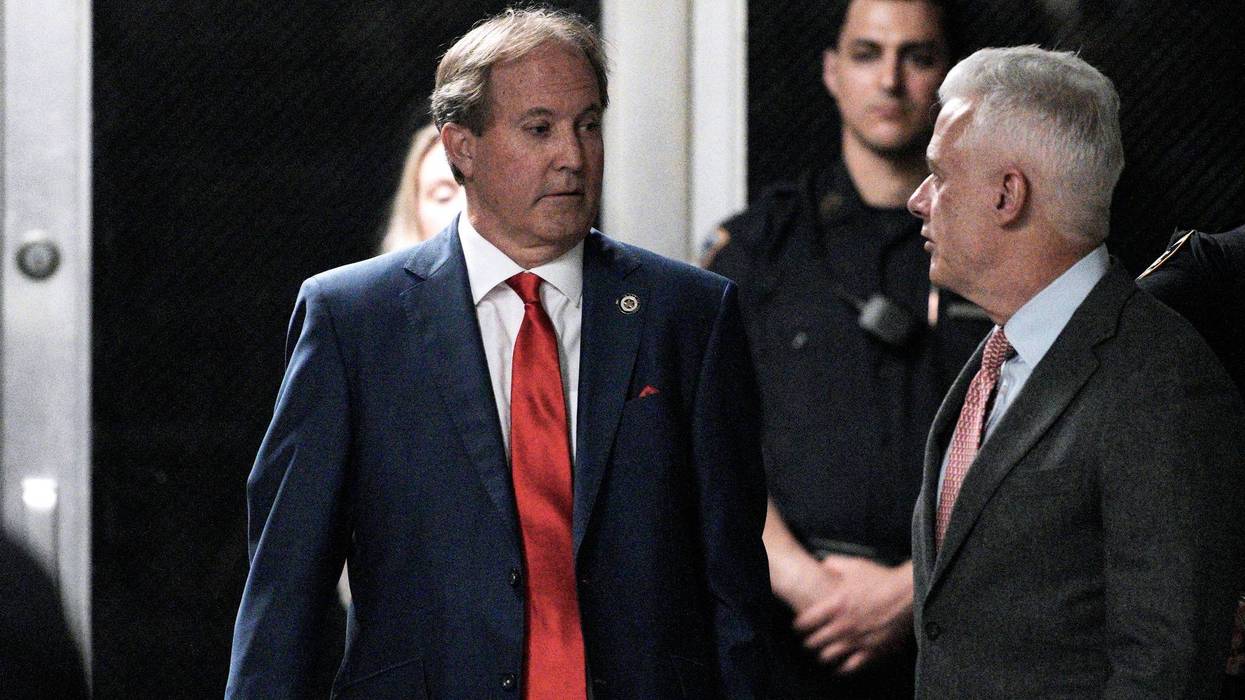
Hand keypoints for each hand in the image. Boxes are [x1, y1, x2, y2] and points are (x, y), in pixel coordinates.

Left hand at [791, 555, 913, 673]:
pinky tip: (839, 666)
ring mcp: (857, 640)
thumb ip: (833, 564)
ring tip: (822, 653)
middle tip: (807, 641)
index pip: (805, 622)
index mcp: (836, 605)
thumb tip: (821, 563)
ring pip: (829, 656)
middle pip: (814, 642)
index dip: (798, 625)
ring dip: (823, 654)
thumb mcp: (854, 565)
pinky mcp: (872, 650)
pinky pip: (852, 666)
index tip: (797, 626)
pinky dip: (843, 668)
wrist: (908, 594)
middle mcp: (844, 625)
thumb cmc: (882, 579)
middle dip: (808, 642)